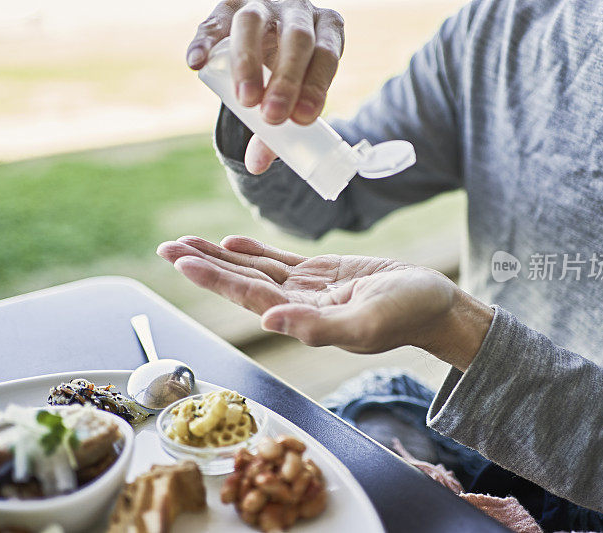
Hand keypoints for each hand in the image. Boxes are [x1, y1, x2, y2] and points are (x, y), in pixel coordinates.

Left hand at [157, 236, 493, 370]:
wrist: (436, 306)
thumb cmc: (409, 315)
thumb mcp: (367, 322)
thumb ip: (319, 327)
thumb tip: (270, 321)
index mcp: (304, 317)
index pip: (248, 295)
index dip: (214, 277)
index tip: (181, 259)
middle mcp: (298, 304)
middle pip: (241, 281)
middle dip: (203, 264)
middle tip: (166, 248)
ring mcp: (308, 289)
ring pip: (255, 269)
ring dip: (220, 256)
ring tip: (186, 243)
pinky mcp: (322, 274)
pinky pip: (279, 261)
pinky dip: (254, 252)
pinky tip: (232, 244)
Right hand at [187, 0, 344, 173]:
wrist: (271, 37)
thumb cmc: (288, 73)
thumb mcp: (292, 97)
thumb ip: (278, 129)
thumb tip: (257, 165)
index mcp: (326, 29)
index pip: (326, 55)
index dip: (315, 86)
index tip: (302, 118)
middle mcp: (298, 11)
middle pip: (296, 39)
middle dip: (285, 79)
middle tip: (272, 117)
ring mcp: (263, 5)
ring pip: (254, 24)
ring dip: (248, 63)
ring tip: (244, 101)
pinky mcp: (229, 5)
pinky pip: (214, 21)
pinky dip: (204, 41)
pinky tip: (196, 62)